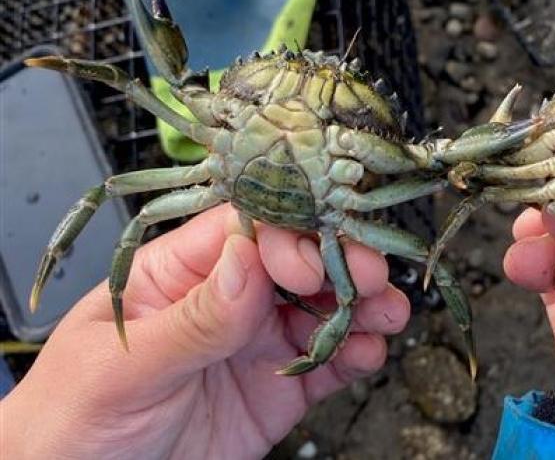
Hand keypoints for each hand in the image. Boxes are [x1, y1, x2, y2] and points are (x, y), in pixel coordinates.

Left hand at [1, 204, 408, 458]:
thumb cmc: (71, 420)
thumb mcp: (124, 367)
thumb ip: (191, 317)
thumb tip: (247, 256)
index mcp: (177, 273)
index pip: (245, 232)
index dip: (287, 237)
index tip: (309, 264)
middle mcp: (225, 300)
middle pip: (295, 261)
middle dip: (339, 262)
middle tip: (372, 275)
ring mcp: (254, 344)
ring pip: (321, 308)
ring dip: (361, 305)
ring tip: (387, 313)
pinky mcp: (276, 390)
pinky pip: (326, 364)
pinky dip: (355, 354)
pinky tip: (369, 351)